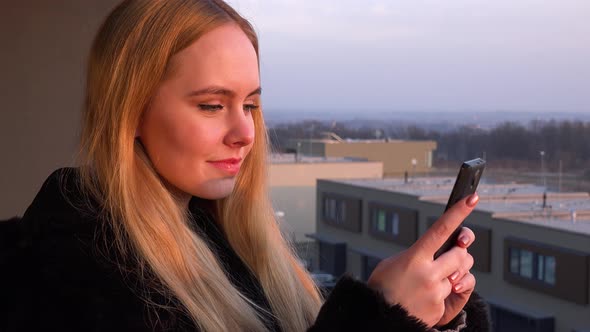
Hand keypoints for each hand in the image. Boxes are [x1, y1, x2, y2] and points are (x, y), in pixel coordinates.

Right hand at [367, 193, 478, 327]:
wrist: (378, 317)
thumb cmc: (383, 288)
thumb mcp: (392, 263)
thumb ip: (416, 255)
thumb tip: (437, 252)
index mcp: (414, 257)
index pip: (442, 229)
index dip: (459, 212)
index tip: (472, 199)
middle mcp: (428, 273)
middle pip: (461, 255)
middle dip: (458, 255)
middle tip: (449, 258)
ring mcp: (435, 292)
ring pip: (459, 277)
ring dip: (448, 278)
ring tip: (428, 284)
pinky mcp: (440, 308)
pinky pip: (451, 296)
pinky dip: (441, 296)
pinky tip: (424, 299)